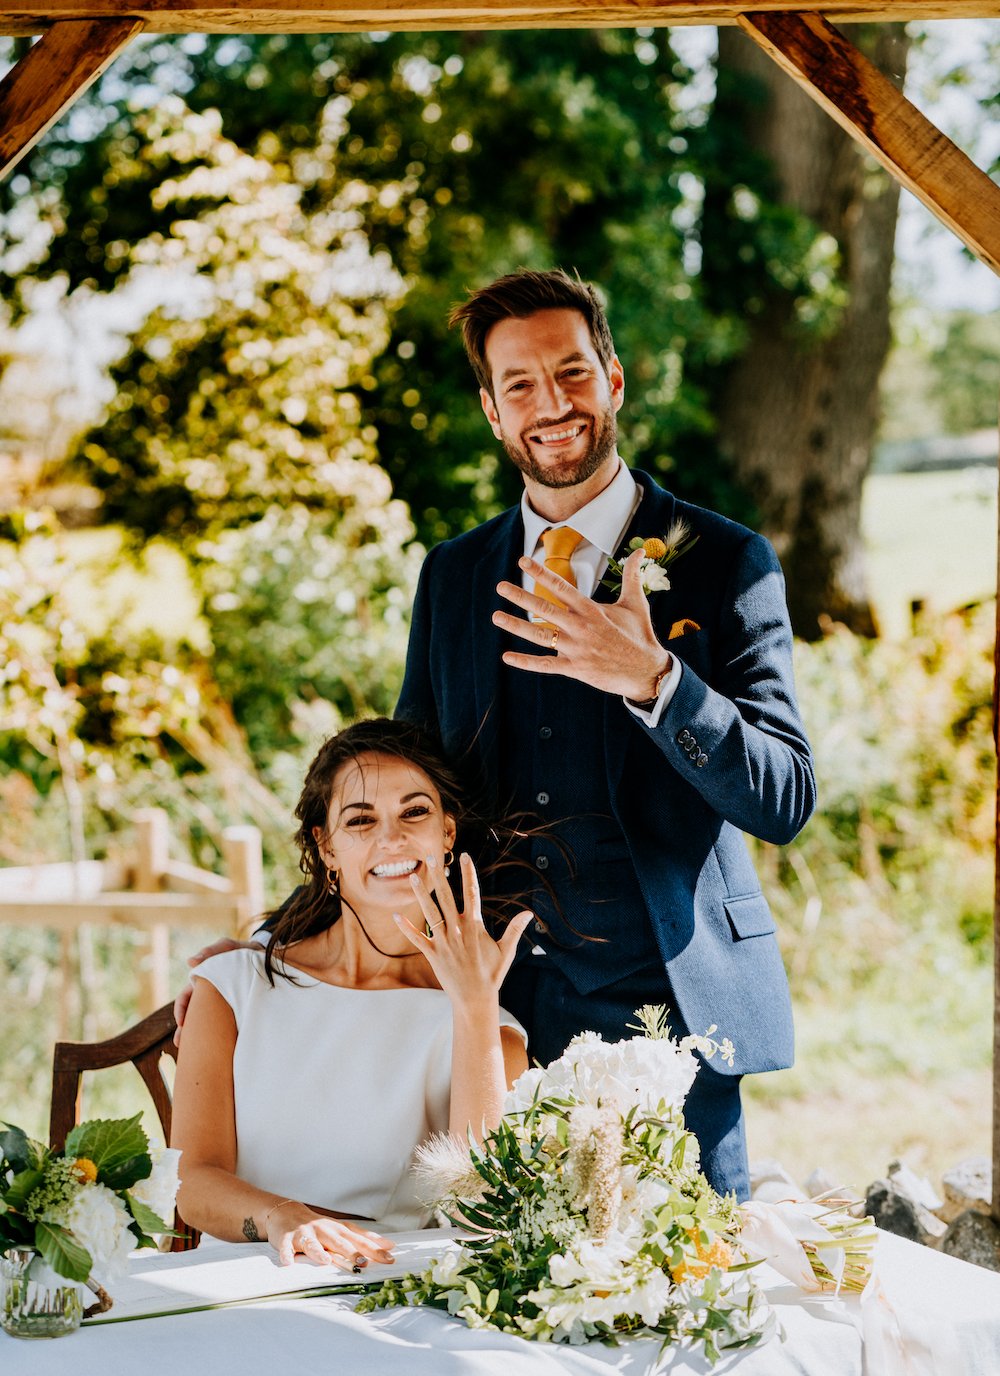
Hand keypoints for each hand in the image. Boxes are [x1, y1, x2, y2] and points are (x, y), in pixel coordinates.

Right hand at [173, 937, 258, 1045]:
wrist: (264, 956)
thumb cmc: (241, 951)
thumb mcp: (227, 948)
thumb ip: (211, 952)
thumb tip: (190, 962)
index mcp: (203, 983)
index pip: (186, 999)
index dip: (181, 1011)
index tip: (182, 1023)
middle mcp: (210, 995)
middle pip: (194, 1015)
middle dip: (186, 1030)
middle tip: (181, 1044)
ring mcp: (222, 1003)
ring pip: (208, 1022)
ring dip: (199, 1035)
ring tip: (194, 1051)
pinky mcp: (235, 1008)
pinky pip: (224, 1024)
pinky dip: (218, 1035)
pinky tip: (219, 1047)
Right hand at [268, 1202, 394, 1269]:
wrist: (287, 1212)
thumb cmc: (318, 1227)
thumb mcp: (340, 1230)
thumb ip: (361, 1239)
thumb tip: (388, 1246)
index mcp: (338, 1229)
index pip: (359, 1238)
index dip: (374, 1247)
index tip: (390, 1256)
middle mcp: (324, 1230)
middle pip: (339, 1241)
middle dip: (351, 1252)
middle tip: (363, 1263)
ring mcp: (305, 1234)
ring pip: (312, 1243)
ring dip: (319, 1252)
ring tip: (326, 1261)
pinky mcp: (286, 1239)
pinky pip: (286, 1248)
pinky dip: (287, 1255)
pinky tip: (288, 1263)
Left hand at [394, 853, 532, 1010]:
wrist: (476, 1000)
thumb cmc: (492, 975)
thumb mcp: (506, 951)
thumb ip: (514, 930)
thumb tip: (528, 913)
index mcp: (475, 927)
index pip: (472, 893)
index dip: (468, 874)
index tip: (464, 857)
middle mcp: (458, 931)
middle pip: (446, 897)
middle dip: (439, 876)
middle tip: (432, 857)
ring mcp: (444, 942)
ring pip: (430, 913)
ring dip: (421, 894)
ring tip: (413, 876)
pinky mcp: (433, 955)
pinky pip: (418, 939)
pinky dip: (407, 928)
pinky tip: (396, 916)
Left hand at [493, 549, 670, 700]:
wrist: (647, 671)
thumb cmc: (640, 635)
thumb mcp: (636, 603)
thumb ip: (632, 576)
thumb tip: (639, 551)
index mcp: (592, 610)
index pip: (561, 587)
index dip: (541, 573)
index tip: (523, 562)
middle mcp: (580, 628)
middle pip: (544, 609)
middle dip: (520, 596)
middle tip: (500, 586)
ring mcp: (576, 649)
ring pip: (539, 636)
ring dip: (516, 626)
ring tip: (496, 616)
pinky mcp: (575, 669)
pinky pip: (545, 665)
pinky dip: (525, 662)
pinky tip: (507, 656)